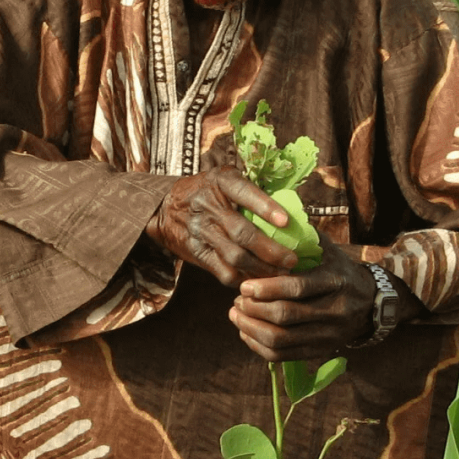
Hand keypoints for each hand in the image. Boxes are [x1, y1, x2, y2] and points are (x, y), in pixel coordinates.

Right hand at [144, 168, 297, 286]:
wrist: (164, 207)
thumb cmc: (207, 191)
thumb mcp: (224, 179)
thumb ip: (251, 191)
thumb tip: (293, 210)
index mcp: (221, 181)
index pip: (244, 193)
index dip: (266, 207)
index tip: (286, 222)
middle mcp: (209, 205)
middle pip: (242, 233)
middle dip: (270, 250)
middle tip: (292, 260)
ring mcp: (201, 231)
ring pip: (235, 256)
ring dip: (261, 269)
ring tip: (281, 274)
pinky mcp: (196, 252)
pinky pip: (222, 271)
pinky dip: (243, 279)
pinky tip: (258, 280)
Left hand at [230, 245, 386, 361]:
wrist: (372, 304)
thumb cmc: (341, 271)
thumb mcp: (329, 251)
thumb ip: (303, 237)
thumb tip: (272, 216)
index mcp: (335, 282)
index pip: (297, 288)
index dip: (267, 288)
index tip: (244, 286)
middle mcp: (334, 311)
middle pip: (286, 316)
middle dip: (255, 309)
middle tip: (237, 300)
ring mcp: (328, 335)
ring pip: (281, 340)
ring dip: (252, 328)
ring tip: (236, 315)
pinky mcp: (320, 351)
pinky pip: (283, 355)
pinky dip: (258, 346)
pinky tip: (246, 332)